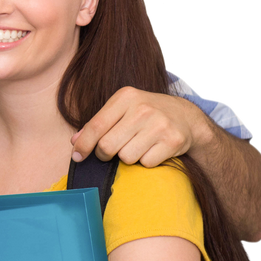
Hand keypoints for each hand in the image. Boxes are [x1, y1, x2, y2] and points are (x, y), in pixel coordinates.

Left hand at [71, 86, 210, 166]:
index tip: (77, 156)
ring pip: (126, 157)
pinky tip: (152, 149)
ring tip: (138, 145)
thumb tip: (75, 141)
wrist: (186, 116)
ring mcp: (159, 124)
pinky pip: (146, 163)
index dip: (83, 144)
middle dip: (105, 154)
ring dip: (128, 157)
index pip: (96, 125)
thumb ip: (97, 124)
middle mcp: (142, 108)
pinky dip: (146, 161)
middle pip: (108, 146)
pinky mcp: (173, 141)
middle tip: (113, 151)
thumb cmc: (145, 114)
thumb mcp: (121, 110)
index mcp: (126, 96)